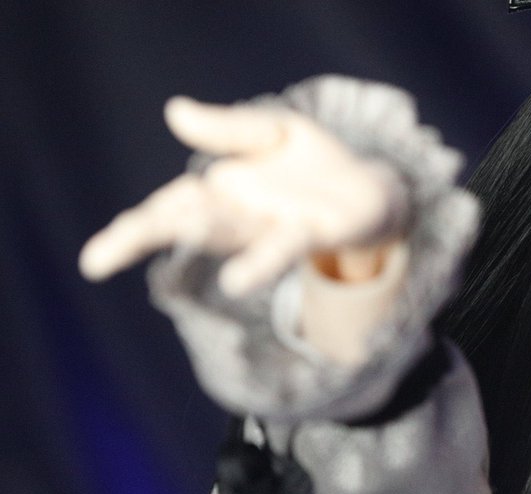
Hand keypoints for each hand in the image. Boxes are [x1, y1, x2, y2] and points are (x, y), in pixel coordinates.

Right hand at [79, 95, 424, 295]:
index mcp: (220, 193)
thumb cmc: (313, 166)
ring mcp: (274, 228)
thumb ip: (229, 129)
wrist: (372, 189)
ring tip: (180, 234)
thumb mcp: (272, 132)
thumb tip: (175, 112)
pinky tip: (236, 282)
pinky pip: (282, 247)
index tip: (95, 260)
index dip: (131, 233)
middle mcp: (241, 217)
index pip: (166, 211)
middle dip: (147, 237)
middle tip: (104, 255)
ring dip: (206, 237)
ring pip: (232, 235)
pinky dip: (260, 263)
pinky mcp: (312, 232)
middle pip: (187, 225)